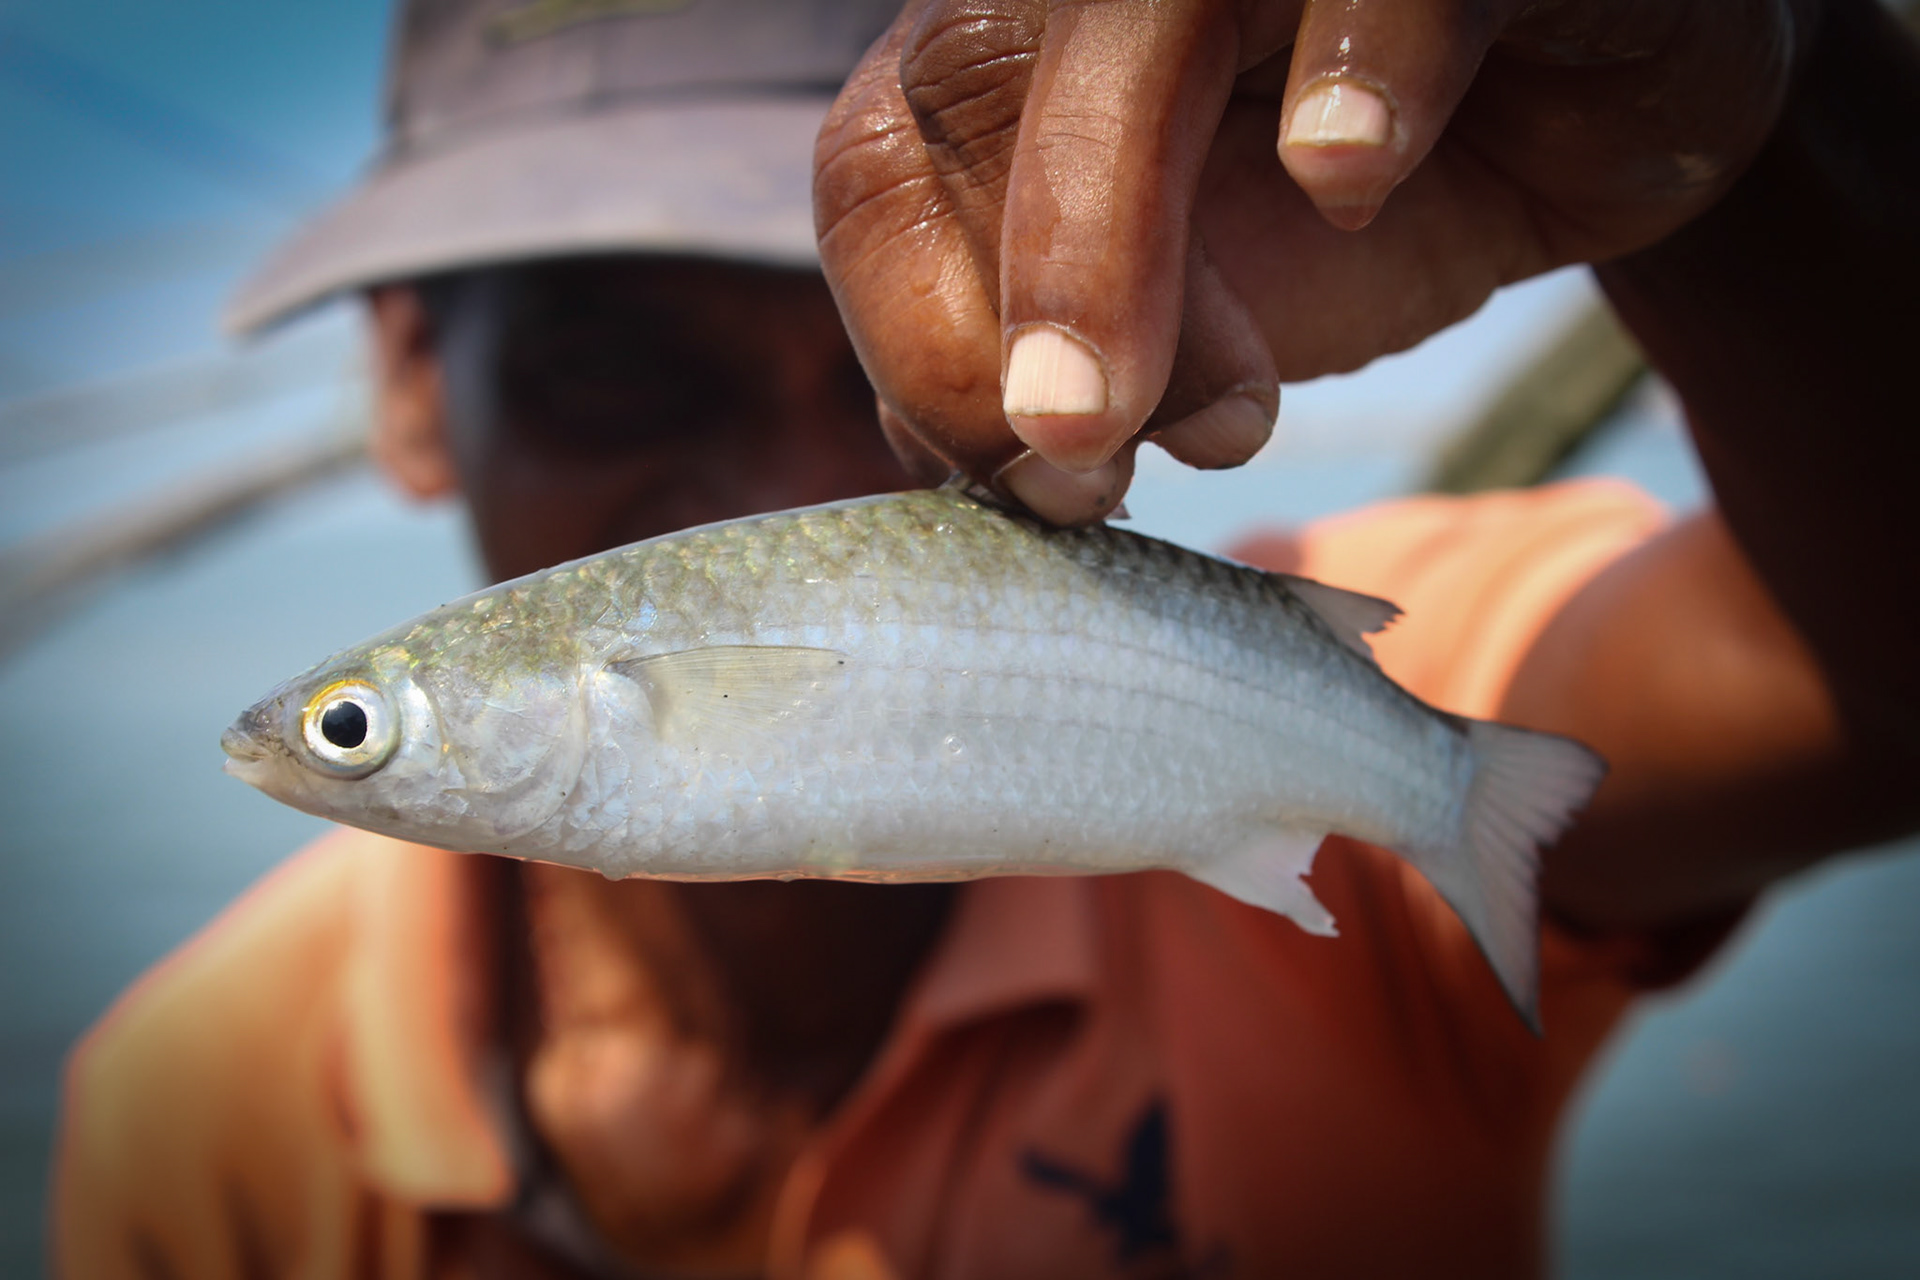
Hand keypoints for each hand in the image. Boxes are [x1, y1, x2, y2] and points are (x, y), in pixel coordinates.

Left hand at [815, 0, 1808, 520]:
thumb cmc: (1374, 210)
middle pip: (967, 83)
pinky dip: (1362, 61)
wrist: (1593, 115)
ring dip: (1117, 218)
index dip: (921, 343)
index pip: (878, 174)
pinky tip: (1349, 181)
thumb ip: (1073, 370)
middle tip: (1083, 467)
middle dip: (1013, 302)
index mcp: (1017, 64)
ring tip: (1200, 412)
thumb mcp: (1207, 327)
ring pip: (1135, 24)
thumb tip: (946, 465)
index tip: (1037, 488)